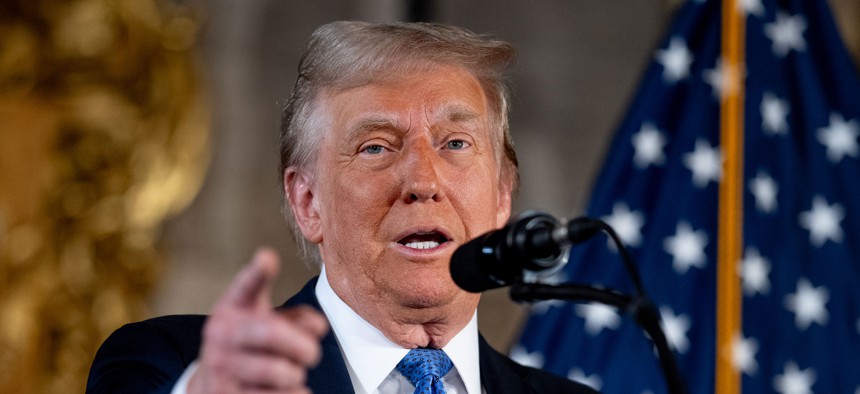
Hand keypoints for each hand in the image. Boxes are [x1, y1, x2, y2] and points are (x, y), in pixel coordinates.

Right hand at [188, 248, 328, 392]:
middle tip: (311, 352)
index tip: (267, 258)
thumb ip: (294, 317)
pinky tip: (286, 389)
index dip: (257, 272)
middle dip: (304, 346)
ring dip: (295, 374)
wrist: (211, 382)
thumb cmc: (247, 345)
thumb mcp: (264, 320)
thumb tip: (318, 326)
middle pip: (272, 333)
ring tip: (290, 372)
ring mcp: (220, 365)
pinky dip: (295, 393)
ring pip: (279, 371)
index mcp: (233, 306)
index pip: (245, 286)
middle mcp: (221, 333)